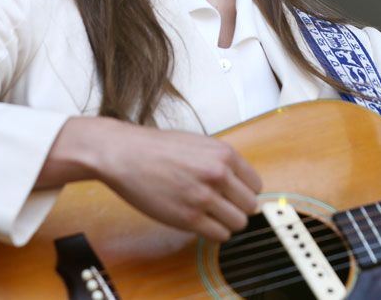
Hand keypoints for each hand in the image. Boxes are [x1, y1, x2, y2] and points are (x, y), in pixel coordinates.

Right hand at [51, 117, 263, 241]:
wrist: (124, 154)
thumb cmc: (157, 148)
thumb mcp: (199, 144)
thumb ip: (222, 162)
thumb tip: (241, 185)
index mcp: (224, 154)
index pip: (256, 185)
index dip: (244, 192)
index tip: (233, 195)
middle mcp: (218, 174)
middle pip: (250, 206)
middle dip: (237, 208)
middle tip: (220, 206)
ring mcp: (203, 197)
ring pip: (238, 223)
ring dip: (226, 222)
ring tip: (209, 215)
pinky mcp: (188, 218)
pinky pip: (219, 235)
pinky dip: (213, 232)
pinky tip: (200, 222)